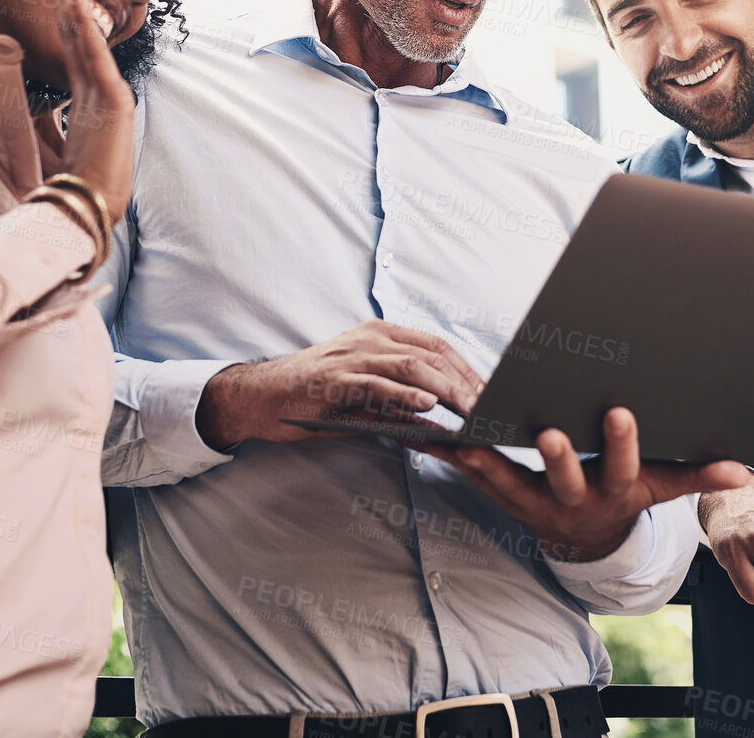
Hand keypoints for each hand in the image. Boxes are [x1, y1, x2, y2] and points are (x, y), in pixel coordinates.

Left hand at [46, 0, 136, 211]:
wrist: (87, 212)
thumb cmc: (73, 187)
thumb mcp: (52, 147)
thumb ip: (46, 124)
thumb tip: (34, 106)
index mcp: (86, 101)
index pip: (73, 47)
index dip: (65, 14)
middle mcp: (100, 90)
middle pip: (79, 31)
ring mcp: (109, 93)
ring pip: (86, 35)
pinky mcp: (113, 100)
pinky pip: (94, 55)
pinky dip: (85, 25)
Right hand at [196, 320, 485, 448]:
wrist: (261, 396)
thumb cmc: (315, 396)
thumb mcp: (363, 392)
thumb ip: (398, 399)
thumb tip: (438, 417)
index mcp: (380, 335)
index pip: (437, 346)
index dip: (467, 368)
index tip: (492, 393)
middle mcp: (370, 339)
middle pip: (432, 354)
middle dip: (466, 381)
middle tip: (491, 407)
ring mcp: (353, 356)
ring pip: (412, 365)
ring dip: (446, 388)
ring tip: (471, 409)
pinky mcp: (336, 378)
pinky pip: (378, 383)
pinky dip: (405, 392)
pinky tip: (427, 404)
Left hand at [416, 407, 748, 562]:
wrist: (587, 538)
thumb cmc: (626, 494)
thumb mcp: (662, 488)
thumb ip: (697, 476)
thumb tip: (743, 472)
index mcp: (616, 490)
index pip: (625, 466)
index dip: (624, 443)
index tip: (622, 412)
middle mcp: (575, 500)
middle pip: (567, 477)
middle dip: (560, 455)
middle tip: (549, 431)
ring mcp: (537, 502)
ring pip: (512, 482)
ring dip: (490, 462)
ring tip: (469, 438)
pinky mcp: (504, 498)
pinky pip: (479, 478)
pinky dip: (457, 459)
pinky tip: (434, 438)